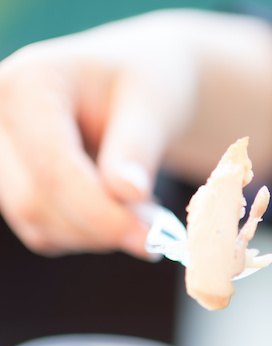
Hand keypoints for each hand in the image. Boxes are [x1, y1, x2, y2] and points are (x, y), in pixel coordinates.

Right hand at [0, 9, 271, 256]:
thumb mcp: (154, 105)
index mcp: (28, 84)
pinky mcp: (11, 187)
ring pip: (39, 226)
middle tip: (159, 230)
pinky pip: (47, 234)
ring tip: (145, 208)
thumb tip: (126, 193)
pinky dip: (90, 235)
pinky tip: (120, 208)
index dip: (101, 212)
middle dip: (103, 228)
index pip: (54, 168)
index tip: (151, 237)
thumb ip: (136, 148)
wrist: (139, 86)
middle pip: (36, 202)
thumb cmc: (148, 85)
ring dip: (99, 235)